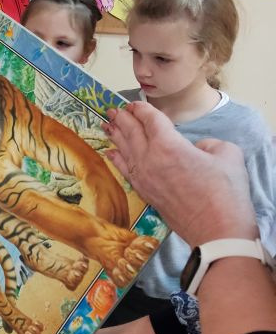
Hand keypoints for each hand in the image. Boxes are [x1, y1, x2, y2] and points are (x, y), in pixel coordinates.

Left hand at [103, 102, 257, 246]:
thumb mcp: (228, 155)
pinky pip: (125, 169)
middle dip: (122, 119)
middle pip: (131, 132)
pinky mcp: (144, 192)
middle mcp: (149, 159)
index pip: (150, 120)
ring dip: (115, 135)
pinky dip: (117, 158)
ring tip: (106, 125)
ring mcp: (143, 177)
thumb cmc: (225, 192)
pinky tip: (110, 153)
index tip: (134, 104)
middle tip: (112, 110)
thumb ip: (209, 144)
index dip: (141, 109)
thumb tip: (197, 149)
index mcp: (168, 145)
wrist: (216, 230)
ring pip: (124, 150)